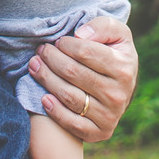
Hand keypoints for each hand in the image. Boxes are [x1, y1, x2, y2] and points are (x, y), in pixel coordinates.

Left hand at [28, 16, 137, 141]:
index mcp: (123, 68)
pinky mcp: (100, 132)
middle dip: (51, 59)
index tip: (57, 41)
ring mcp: (109, 115)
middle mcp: (118, 94)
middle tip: (40, 51)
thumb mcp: (117, 34)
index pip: (85, 52)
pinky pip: (72, 123)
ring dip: (46, 79)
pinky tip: (43, 97)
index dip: (66, 44)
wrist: (122, 88)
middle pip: (73, 73)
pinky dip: (55, 111)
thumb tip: (80, 34)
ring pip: (68, 96)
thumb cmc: (114, 54)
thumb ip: (103, 26)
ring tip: (35, 66)